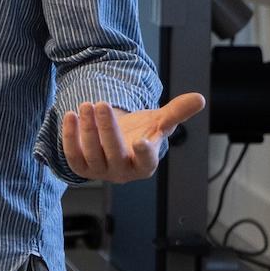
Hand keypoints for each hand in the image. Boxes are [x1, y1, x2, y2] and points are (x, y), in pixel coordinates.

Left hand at [59, 93, 203, 181]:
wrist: (116, 140)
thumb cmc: (140, 133)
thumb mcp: (159, 122)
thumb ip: (177, 112)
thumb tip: (199, 98)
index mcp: (145, 165)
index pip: (146, 162)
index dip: (144, 153)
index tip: (143, 141)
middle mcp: (122, 172)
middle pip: (114, 153)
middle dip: (107, 128)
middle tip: (102, 104)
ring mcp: (100, 172)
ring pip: (92, 153)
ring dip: (87, 129)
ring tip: (86, 105)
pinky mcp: (81, 168)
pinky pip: (72, 155)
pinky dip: (69, 136)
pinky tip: (70, 115)